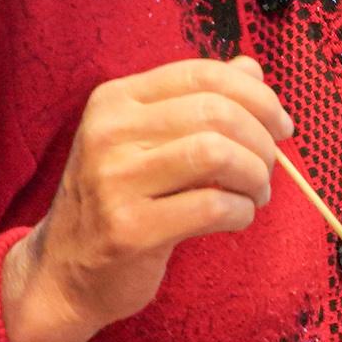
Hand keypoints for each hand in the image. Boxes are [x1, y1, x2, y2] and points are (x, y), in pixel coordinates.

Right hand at [1, 60, 291, 341]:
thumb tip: (252, 69)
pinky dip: (241, 211)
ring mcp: (114, 181)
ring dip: (254, 176)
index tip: (280, 125)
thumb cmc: (116, 203)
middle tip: (268, 169)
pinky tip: (236, 218)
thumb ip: (195, 102)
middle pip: (215, 112)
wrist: (62, 272)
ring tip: (255, 195)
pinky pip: (212, 207)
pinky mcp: (129, 229)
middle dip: (261, 140)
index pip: (200, 74)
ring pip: (217, 154)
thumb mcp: (143, 141)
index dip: (255, 95)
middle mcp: (108, 132)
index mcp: (113, 101)